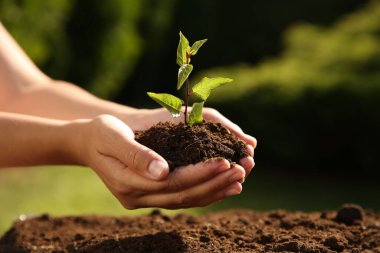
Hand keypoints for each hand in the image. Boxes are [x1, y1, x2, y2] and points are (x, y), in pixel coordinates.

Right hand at [74, 115, 244, 208]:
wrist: (89, 141)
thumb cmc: (101, 133)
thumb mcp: (113, 136)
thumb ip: (135, 154)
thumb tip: (162, 172)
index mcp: (127, 183)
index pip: (171, 183)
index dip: (200, 174)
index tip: (226, 162)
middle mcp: (137, 197)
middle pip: (183, 195)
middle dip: (215, 182)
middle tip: (243, 170)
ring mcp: (144, 199)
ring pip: (185, 199)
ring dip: (215, 190)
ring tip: (241, 178)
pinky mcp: (152, 194)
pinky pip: (182, 197)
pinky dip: (205, 191)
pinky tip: (224, 185)